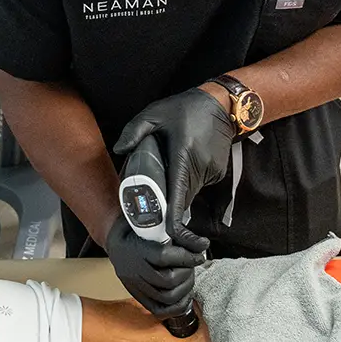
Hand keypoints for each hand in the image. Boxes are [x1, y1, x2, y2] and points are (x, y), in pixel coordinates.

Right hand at [103, 214, 207, 318]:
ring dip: (185, 289)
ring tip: (188, 278)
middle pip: (168, 280)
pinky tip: (184, 295)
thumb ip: (175, 232)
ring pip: (167, 297)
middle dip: (187, 273)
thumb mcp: (152, 223)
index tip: (198, 255)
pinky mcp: (137, 296)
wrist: (116, 241)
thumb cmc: (136, 230)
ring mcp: (134, 285)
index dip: (186, 257)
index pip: (164, 257)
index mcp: (135, 249)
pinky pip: (159, 310)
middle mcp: (133, 270)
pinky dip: (176, 306)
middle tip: (192, 265)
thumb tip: (200, 244)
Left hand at [113, 87, 235, 246]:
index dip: (173, 226)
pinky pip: (198, 186)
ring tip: (169, 168)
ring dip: (177, 191)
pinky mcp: (218, 173)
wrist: (221, 103)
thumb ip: (134, 131)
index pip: (177, 202)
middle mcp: (200, 170)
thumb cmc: (184, 108)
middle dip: (167, 204)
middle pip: (180, 202)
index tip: (169, 238)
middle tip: (152, 196)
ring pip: (189, 195)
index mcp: (182, 158)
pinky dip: (188, 182)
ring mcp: (212, 173)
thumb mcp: (154, 113)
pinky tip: (183, 162)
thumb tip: (119, 151)